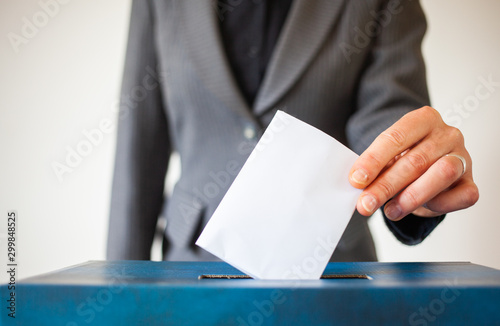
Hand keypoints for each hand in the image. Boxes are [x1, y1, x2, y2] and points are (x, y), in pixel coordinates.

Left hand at [349, 106, 478, 220]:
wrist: (427, 168)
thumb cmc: (403, 159)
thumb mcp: (387, 157)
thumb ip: (375, 167)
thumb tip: (358, 184)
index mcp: (423, 119)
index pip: (396, 137)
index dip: (374, 160)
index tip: (356, 180)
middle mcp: (447, 134)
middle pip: (415, 160)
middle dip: (386, 186)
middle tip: (366, 204)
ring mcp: (463, 157)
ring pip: (441, 174)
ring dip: (410, 197)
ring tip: (389, 211)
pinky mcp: (470, 182)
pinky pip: (463, 195)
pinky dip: (439, 205)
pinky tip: (418, 210)